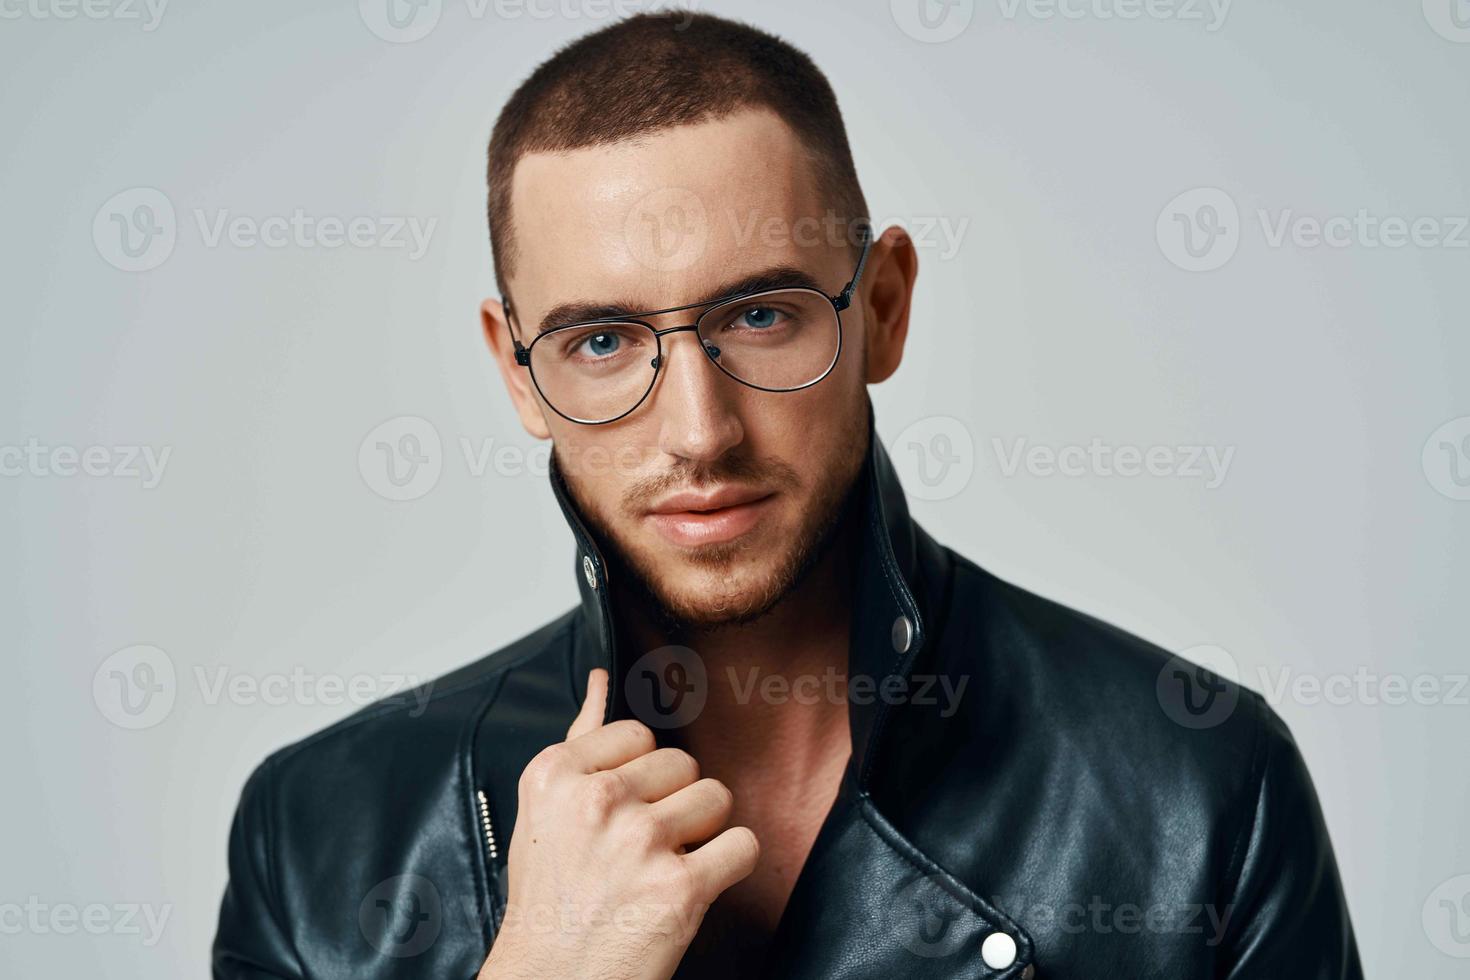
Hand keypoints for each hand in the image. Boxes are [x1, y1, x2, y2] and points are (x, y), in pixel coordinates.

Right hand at [478, 668, 758, 979]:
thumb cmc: (550, 899)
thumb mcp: (545, 810)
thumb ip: (581, 740)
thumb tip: (600, 679)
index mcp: (557, 772)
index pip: (639, 734)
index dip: (640, 777)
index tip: (621, 812)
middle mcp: (597, 799)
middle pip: (682, 763)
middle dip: (674, 803)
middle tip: (640, 848)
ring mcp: (640, 841)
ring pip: (716, 797)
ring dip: (702, 833)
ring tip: (664, 865)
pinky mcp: (680, 886)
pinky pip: (742, 845)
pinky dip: (729, 866)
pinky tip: (695, 885)